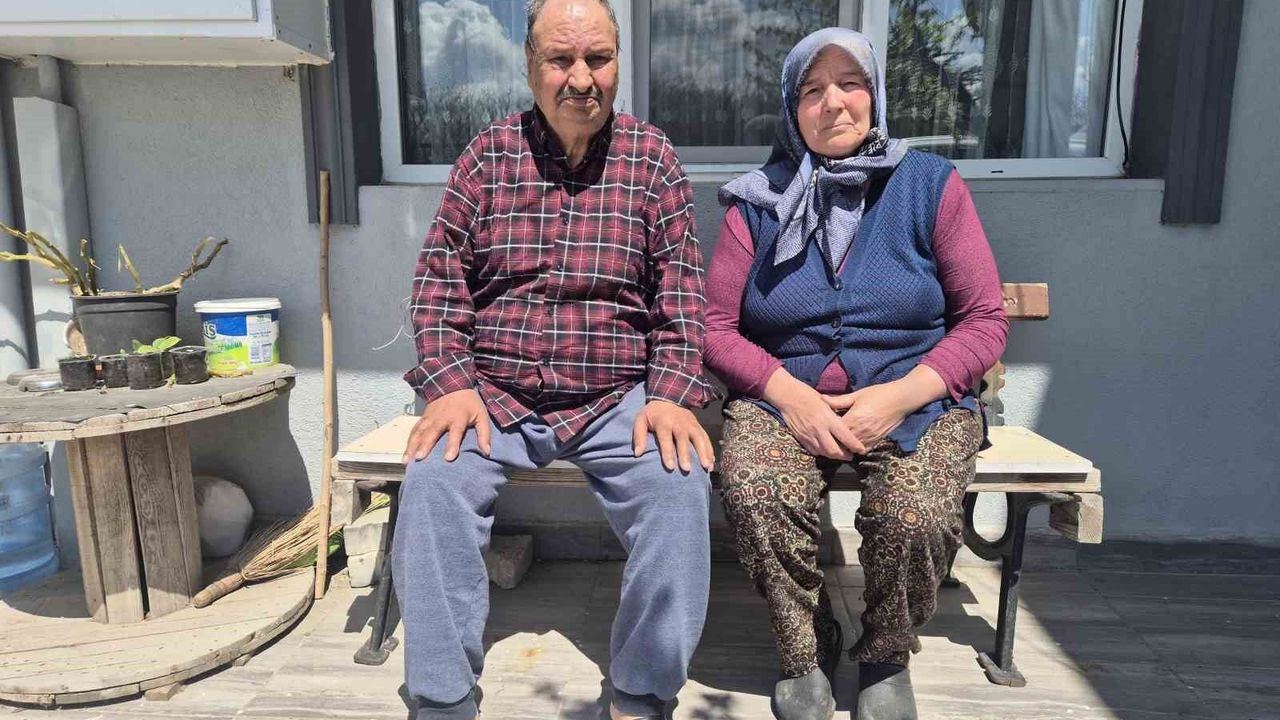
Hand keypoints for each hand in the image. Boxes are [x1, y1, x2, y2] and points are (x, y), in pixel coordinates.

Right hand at [401, 388, 491, 463]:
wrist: (453, 384)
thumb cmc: (470, 404)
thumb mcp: (482, 416)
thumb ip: (484, 434)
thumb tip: (487, 453)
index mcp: (458, 418)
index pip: (455, 432)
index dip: (452, 445)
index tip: (448, 458)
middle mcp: (442, 418)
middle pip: (432, 433)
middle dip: (425, 445)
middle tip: (419, 459)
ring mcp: (430, 417)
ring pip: (420, 432)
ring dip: (412, 446)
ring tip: (407, 460)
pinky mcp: (423, 418)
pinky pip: (414, 430)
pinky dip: (409, 442)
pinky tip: (405, 454)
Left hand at [632, 400, 715, 472]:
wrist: (669, 397)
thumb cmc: (653, 414)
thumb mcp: (641, 420)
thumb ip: (639, 436)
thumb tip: (637, 454)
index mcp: (664, 422)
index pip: (666, 439)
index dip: (668, 453)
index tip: (670, 467)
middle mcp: (679, 423)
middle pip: (683, 439)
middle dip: (685, 455)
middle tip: (686, 469)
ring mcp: (691, 424)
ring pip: (699, 438)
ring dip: (703, 453)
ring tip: (706, 467)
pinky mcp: (698, 426)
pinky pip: (706, 438)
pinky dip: (710, 450)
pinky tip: (711, 463)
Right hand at [763, 369, 865, 459]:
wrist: (787, 397)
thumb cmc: (808, 395)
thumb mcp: (827, 402)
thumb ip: (836, 415)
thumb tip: (848, 424)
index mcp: (828, 419)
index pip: (846, 437)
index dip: (855, 446)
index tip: (862, 450)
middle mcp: (819, 429)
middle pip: (834, 451)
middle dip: (844, 456)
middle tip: (850, 455)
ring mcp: (809, 435)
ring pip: (824, 453)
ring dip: (833, 455)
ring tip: (839, 454)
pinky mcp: (801, 438)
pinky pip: (813, 450)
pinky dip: (821, 452)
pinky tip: (825, 449)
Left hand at [823, 365, 948, 448]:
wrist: (901, 400)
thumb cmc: (879, 394)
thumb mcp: (857, 395)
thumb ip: (839, 400)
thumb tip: (821, 399)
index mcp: (854, 418)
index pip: (835, 432)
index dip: (826, 432)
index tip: (820, 431)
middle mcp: (861, 431)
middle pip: (842, 444)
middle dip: (833, 443)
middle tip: (825, 440)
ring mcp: (870, 437)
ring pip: (852, 449)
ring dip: (845, 448)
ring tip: (836, 444)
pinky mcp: (877, 440)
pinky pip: (864, 449)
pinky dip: (856, 449)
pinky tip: (851, 444)